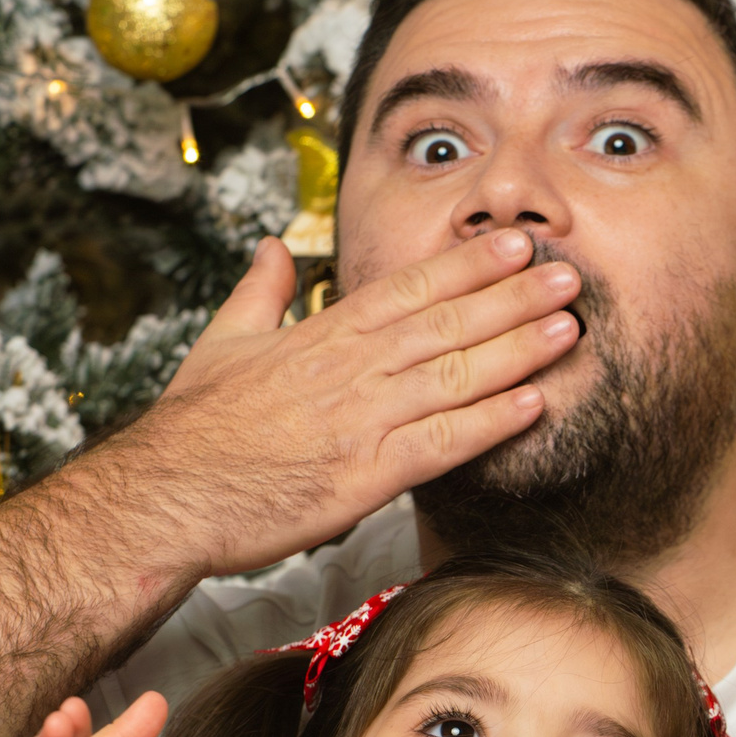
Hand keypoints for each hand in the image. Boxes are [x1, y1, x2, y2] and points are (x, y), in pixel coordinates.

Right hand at [87, 231, 581, 578]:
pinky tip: (534, 405)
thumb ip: (260, 292)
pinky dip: (490, 423)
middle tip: (570, 273)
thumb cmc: (193, 428)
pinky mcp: (366, 477)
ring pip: (455, 376)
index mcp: (322, 335)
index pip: (410, 288)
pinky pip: (443, 444)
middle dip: (513, 296)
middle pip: (446, 323)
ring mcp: (361, 421)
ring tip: (569, 328)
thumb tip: (274, 247)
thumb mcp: (223, 341)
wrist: (166, 495)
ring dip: (518, 350)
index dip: (468, 264)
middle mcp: (350, 370)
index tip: (515, 242)